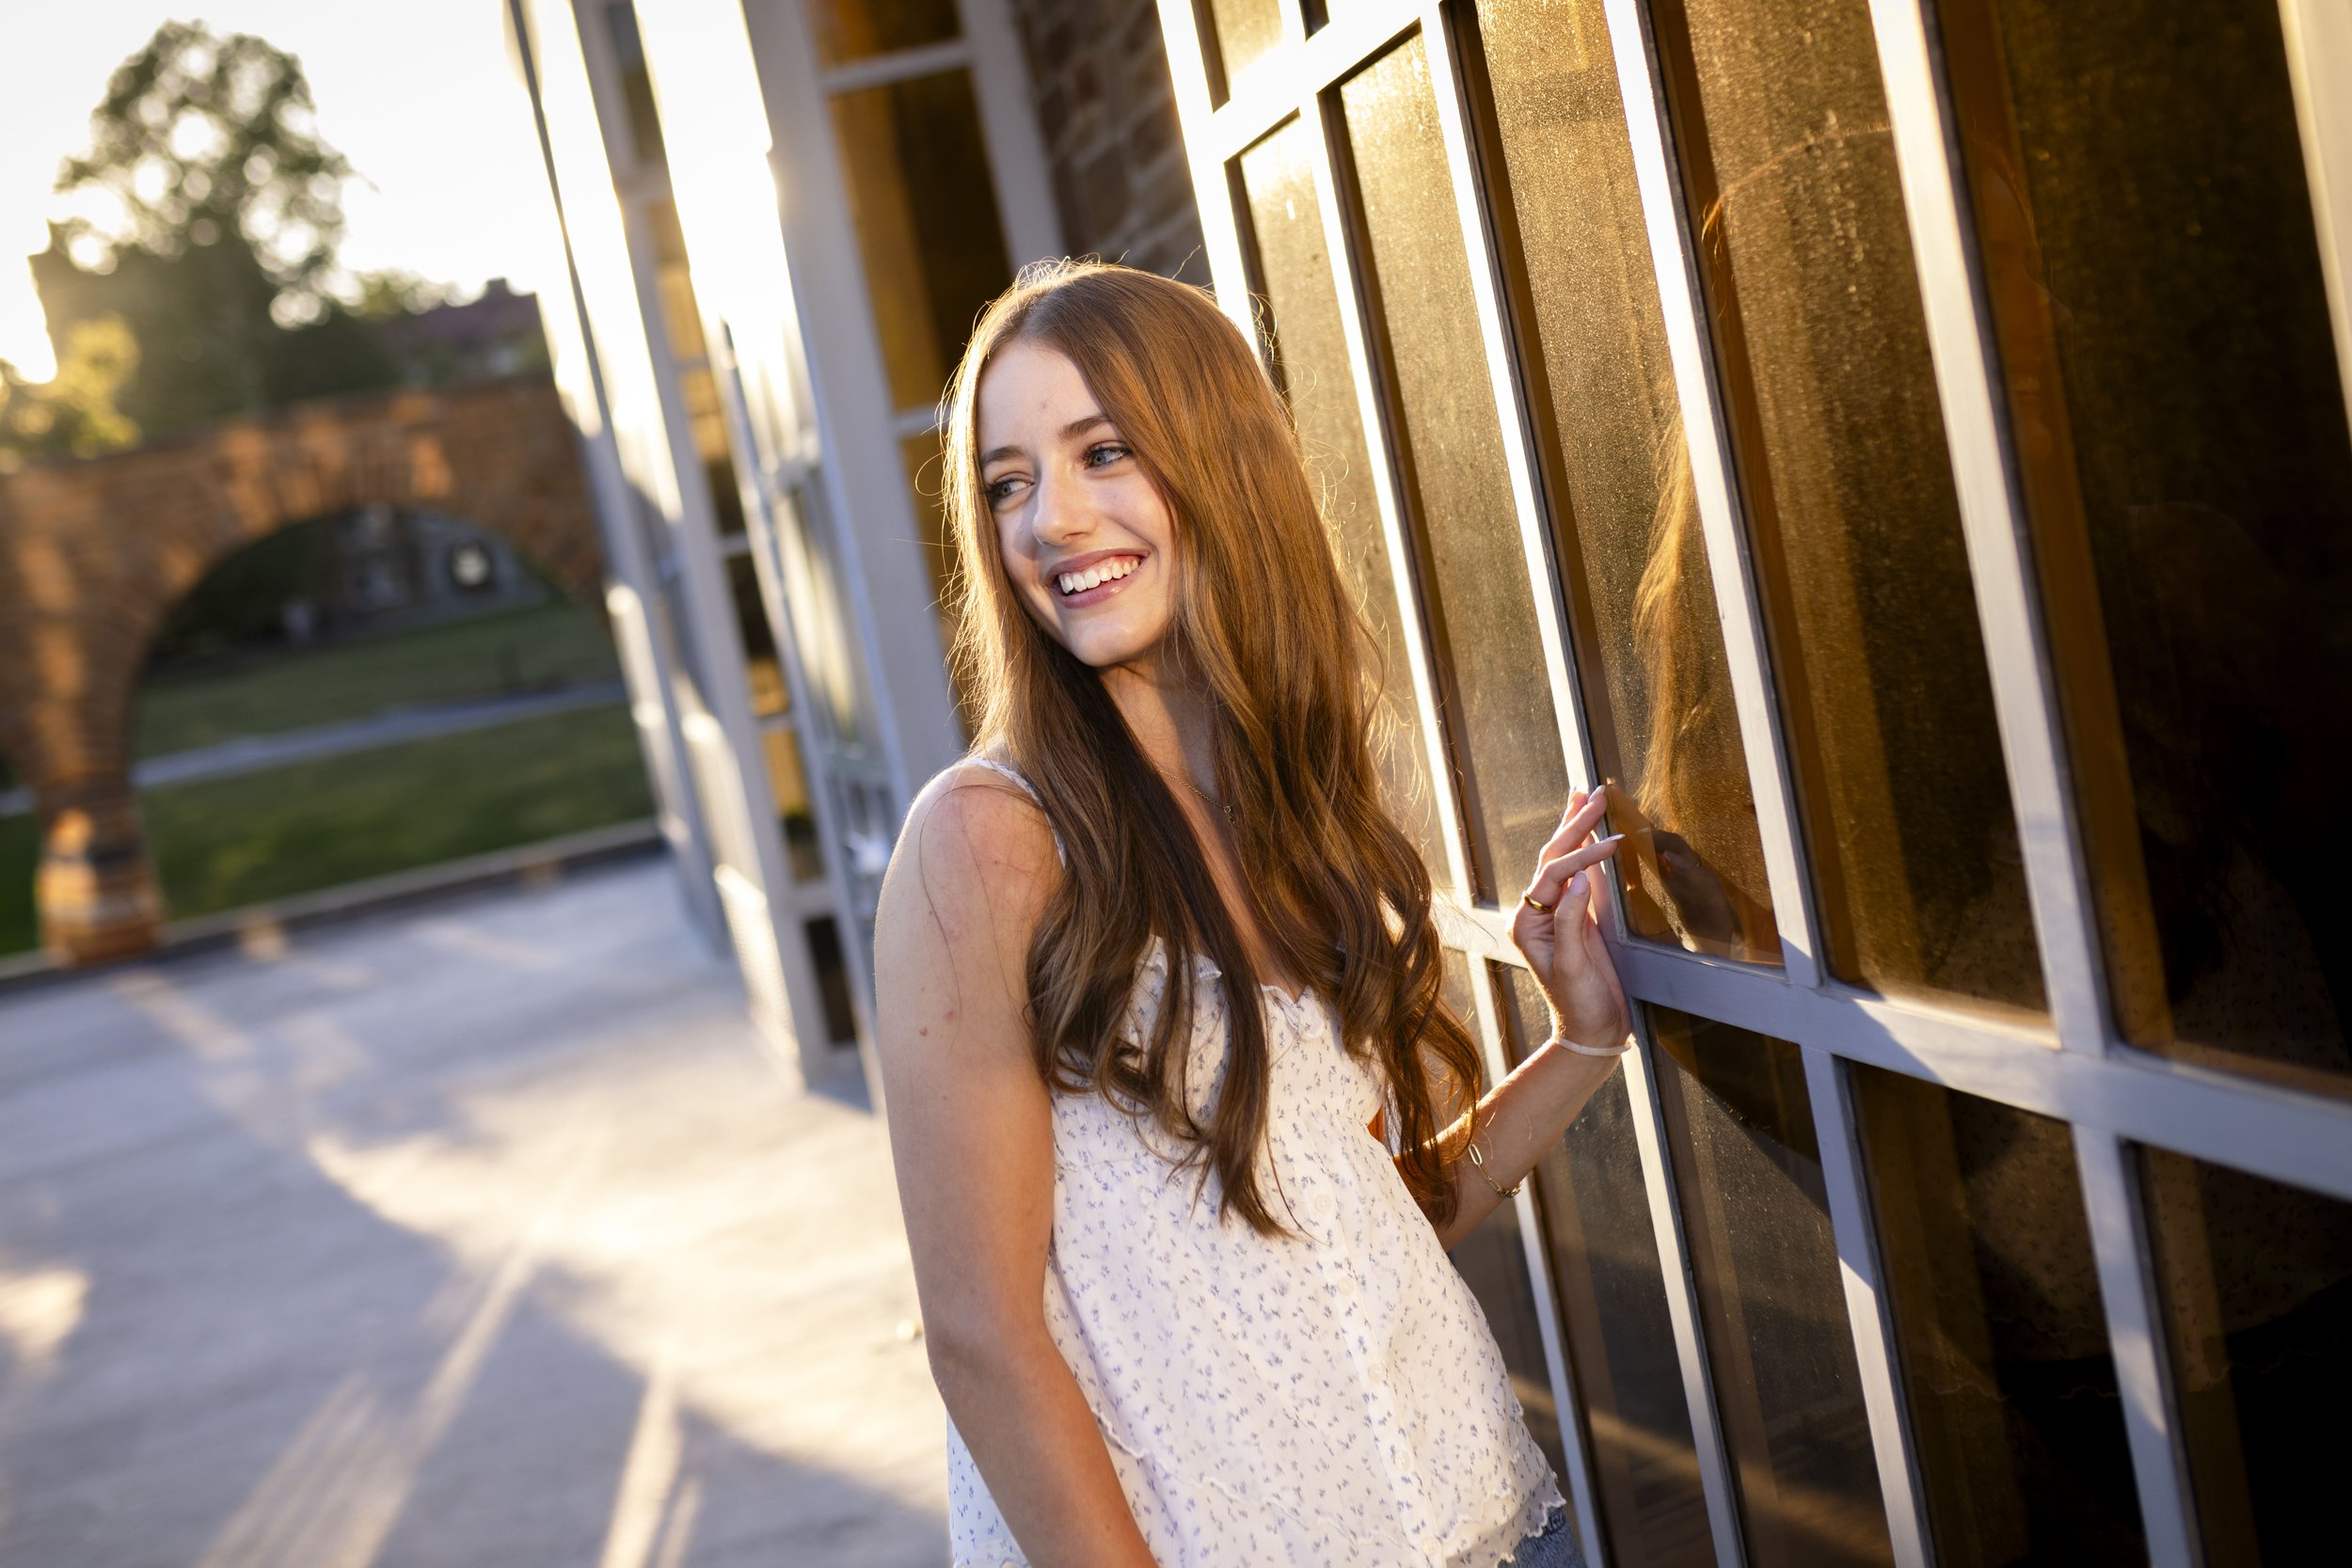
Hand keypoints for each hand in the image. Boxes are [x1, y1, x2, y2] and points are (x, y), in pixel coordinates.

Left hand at [1511, 787, 1629, 1051]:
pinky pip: (1580, 876)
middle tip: (1596, 793)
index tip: (1613, 843)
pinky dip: (1588, 850)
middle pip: (1554, 857)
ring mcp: (1556, 912)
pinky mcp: (1577, 917)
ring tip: (1588, 797)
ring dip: (1577, 828)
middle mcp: (1536, 912)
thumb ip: (1572, 920)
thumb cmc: (1579, 1003)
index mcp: (1527, 922)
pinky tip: (1593, 832)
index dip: (1583, 856)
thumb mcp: (1573, 964)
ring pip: (1564, 860)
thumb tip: (1580, 877)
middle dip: (1575, 824)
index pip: (1554, 875)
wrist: (1592, 1030)